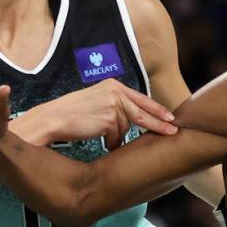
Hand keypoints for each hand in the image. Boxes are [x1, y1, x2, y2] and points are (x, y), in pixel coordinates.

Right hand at [18, 78, 177, 149]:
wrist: (52, 119)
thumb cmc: (70, 114)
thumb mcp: (95, 102)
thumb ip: (113, 106)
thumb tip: (129, 122)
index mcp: (113, 85)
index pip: (140, 98)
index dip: (156, 109)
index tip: (169, 117)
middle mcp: (115, 91)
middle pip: (144, 111)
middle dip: (159, 122)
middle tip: (174, 130)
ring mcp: (114, 103)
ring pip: (127, 127)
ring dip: (118, 136)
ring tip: (105, 139)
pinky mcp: (110, 118)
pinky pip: (118, 135)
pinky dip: (112, 141)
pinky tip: (102, 141)